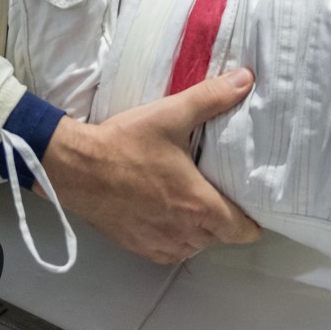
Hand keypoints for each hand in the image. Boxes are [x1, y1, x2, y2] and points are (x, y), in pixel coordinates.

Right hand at [40, 69, 262, 262]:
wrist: (75, 169)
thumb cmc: (126, 143)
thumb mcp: (171, 114)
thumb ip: (212, 97)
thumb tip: (247, 78)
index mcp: (198, 206)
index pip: (242, 231)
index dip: (252, 221)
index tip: (254, 205)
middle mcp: (184, 234)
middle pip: (219, 237)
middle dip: (225, 219)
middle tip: (223, 191)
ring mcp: (159, 244)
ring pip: (194, 246)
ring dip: (199, 229)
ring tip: (195, 201)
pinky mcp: (137, 248)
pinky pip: (170, 251)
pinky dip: (175, 237)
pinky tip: (168, 214)